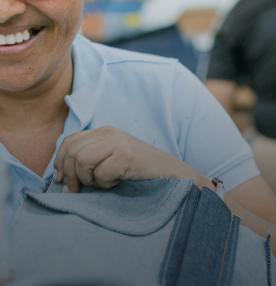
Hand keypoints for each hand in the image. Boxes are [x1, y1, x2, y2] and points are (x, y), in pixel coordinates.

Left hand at [53, 126, 184, 192]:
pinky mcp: (126, 157)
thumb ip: (91, 157)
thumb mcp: (112, 157)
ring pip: (82, 161)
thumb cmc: (139, 169)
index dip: (58, 162)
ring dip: (88, 180)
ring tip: (103, 184)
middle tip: (75, 191)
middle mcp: (110, 132)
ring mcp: (118, 143)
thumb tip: (60, 175)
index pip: (69, 141)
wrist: (170, 172)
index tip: (59, 180)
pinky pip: (100, 173)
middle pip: (72, 151)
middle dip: (69, 175)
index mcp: (104, 131)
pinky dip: (104, 184)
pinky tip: (116, 183)